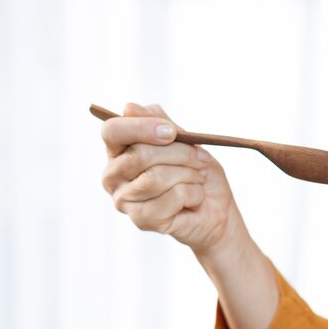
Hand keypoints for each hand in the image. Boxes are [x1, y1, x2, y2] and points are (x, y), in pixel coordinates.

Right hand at [99, 103, 240, 254]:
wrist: (215, 209)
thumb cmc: (196, 171)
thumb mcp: (184, 139)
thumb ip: (159, 122)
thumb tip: (129, 108)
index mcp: (118, 150)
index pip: (112, 131)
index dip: (141, 127)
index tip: (171, 132)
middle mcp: (113, 176)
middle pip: (139, 154)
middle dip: (179, 153)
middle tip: (200, 158)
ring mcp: (124, 200)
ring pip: (156, 178)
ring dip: (189, 174)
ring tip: (199, 178)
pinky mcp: (141, 220)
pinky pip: (172, 197)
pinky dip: (194, 194)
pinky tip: (195, 199)